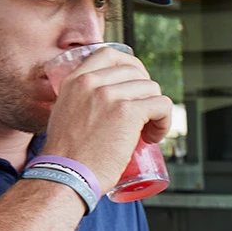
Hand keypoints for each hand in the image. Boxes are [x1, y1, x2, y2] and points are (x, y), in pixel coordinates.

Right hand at [42, 47, 172, 190]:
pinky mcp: (128, 112)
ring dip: (157, 111)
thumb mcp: (65, 114)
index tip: (136, 88)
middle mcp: (91, 82)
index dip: (131, 68)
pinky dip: (165, 121)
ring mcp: (109, 95)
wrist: (65, 176)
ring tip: (147, 133)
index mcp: (74, 80)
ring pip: (152, 89)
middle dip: (146, 93)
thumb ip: (79, 101)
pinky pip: (163, 105)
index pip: (110, 54)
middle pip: (137, 72)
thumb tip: (102, 103)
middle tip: (144, 117)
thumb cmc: (67, 156)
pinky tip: (154, 137)